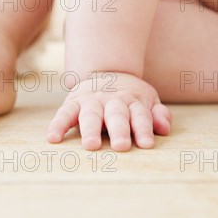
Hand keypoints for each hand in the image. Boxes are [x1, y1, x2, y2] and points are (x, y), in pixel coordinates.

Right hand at [47, 73, 172, 150]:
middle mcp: (112, 101)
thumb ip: (158, 115)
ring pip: (91, 115)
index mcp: (133, 101)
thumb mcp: (149, 101)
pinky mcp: (73, 102)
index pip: (140, 116)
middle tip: (121, 146)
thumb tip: (164, 128)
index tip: (146, 145)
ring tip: (90, 145)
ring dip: (90, 130)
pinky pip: (64, 113)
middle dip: (119, 130)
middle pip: (117, 115)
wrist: (106, 71)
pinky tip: (53, 138)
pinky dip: (57, 125)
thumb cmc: (130, 98)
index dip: (144, 130)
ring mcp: (91, 101)